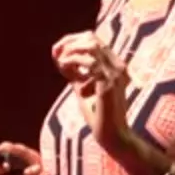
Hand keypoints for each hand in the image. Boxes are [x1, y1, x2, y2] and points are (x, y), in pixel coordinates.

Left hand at [52, 31, 130, 153]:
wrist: (113, 136)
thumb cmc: (98, 114)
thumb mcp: (83, 87)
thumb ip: (74, 72)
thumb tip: (59, 57)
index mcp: (115, 65)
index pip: (94, 39)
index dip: (73, 40)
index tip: (57, 49)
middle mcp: (119, 66)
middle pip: (92, 38)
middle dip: (69, 42)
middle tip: (55, 53)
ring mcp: (116, 74)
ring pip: (92, 47)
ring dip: (71, 51)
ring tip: (60, 62)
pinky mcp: (109, 84)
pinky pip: (90, 63)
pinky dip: (74, 62)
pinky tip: (64, 68)